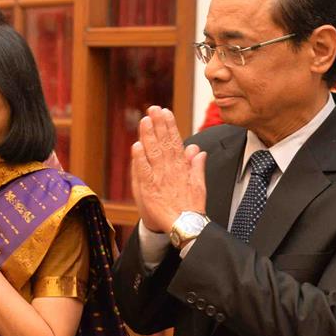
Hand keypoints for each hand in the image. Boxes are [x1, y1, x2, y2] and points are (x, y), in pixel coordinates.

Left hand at [130, 106, 207, 232]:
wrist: (185, 226)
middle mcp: (170, 170)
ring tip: (145, 120)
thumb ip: (196, 166)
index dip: (169, 126)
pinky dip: (140, 158)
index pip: (174, 142)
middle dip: (158, 124)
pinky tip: (136, 146)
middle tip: (152, 109)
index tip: (165, 112)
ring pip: (153, 153)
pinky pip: (143, 171)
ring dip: (149, 135)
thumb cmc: (190, 207)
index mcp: (181, 167)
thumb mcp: (199, 185)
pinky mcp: (149, 188)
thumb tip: (198, 150)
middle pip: (164, 143)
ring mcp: (159, 178)